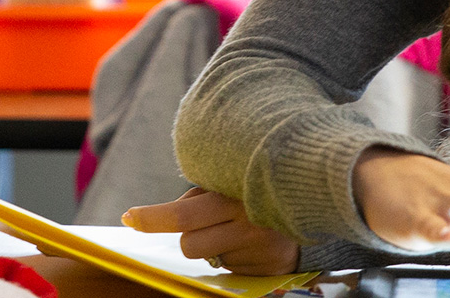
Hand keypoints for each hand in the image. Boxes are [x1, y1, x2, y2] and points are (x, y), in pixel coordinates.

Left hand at [122, 187, 299, 274]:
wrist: (319, 201)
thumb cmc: (260, 188)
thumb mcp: (231, 181)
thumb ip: (199, 197)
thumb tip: (158, 217)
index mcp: (236, 195)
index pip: (183, 215)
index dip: (152, 218)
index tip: (129, 218)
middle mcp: (249, 224)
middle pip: (188, 244)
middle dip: (184, 235)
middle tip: (184, 223)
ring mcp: (260, 250)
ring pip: (207, 257)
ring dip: (212, 246)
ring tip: (236, 228)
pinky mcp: (269, 268)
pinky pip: (230, 268)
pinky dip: (235, 256)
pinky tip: (253, 243)